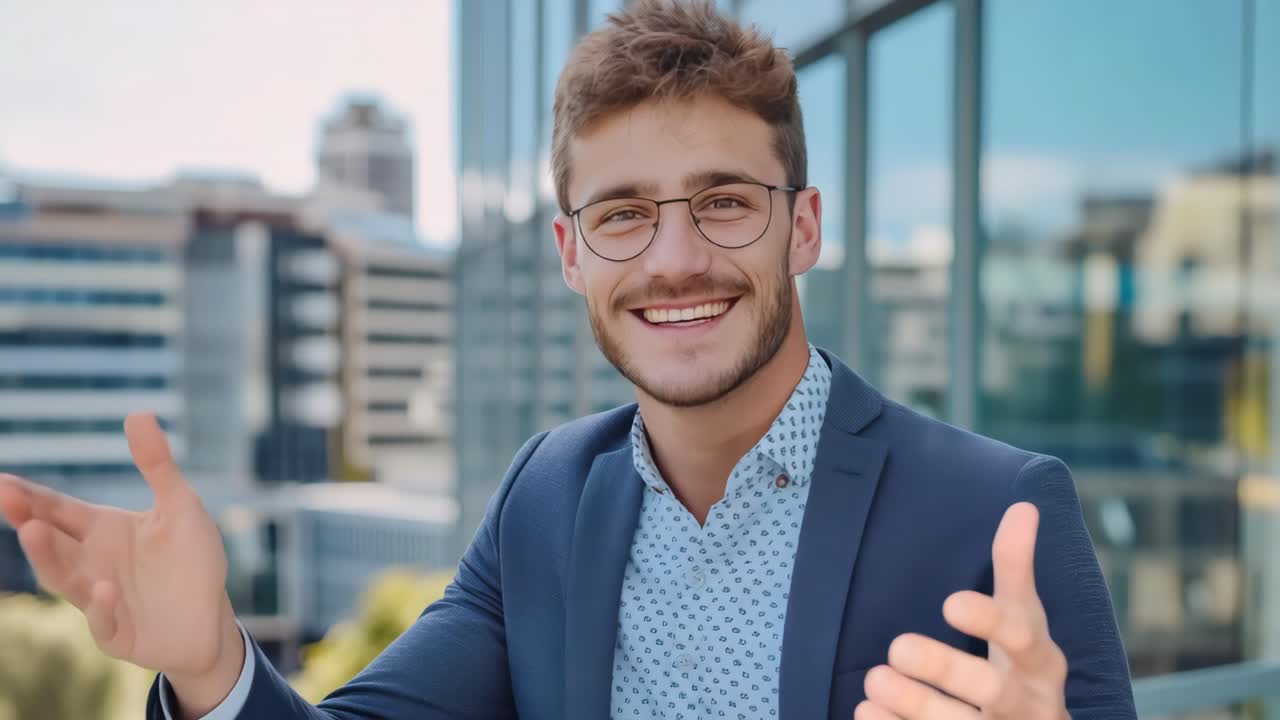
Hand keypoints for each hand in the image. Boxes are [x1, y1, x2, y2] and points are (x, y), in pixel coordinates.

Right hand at [0, 412, 241, 687]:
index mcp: (102, 529)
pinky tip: (105, 588)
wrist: (211, 617)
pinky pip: (103, 620)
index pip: (57, 508)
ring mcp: (99, 599)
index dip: (29, 496)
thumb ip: (158, 465)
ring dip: (47, 557)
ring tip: (34, 532)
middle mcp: (91, 562)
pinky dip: (102, 606)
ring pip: (64, 578)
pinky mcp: (116, 631)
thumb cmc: (192, 560)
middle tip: (7, 498)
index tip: (1, 481)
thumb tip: (138, 412)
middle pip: (52, 540)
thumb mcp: (181, 507)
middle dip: (29, 520)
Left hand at [856, 502, 1068, 718]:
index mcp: (1040, 662)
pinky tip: (866, 712)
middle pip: (990, 689)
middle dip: (943, 667)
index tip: (950, 603)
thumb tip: (1023, 507)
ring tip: (873, 679)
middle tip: (898, 646)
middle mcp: (1025, 704)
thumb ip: (1016, 568)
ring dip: (912, 704)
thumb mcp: (1026, 620)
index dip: (989, 622)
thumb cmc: (1023, 669)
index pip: (1022, 638)